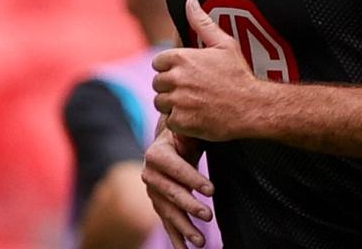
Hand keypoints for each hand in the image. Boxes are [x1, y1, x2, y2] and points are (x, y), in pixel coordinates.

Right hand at [141, 127, 213, 248]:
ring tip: (201, 242)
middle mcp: (150, 173)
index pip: (175, 168)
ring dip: (184, 228)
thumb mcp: (190, 129)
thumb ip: (195, 130)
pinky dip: (176, 237)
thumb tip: (211, 124)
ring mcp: (152, 191)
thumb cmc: (186, 134)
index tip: (212, 191)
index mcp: (157, 153)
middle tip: (208, 216)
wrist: (172, 141)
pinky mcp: (158, 204)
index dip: (193, 179)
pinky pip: (167, 222)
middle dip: (190, 206)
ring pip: (168, 212)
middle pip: (171, 193)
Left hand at [152, 0, 263, 141]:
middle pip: (158, 83)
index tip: (186, 74)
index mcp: (182, 57)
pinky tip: (197, 115)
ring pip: (161, 102)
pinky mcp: (180, 121)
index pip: (159, 62)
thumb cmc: (239, 75)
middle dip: (172, 86)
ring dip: (174, 104)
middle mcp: (176, 78)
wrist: (252, 107)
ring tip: (195, 103)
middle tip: (193, 90)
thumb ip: (202, 22)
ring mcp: (177, 101)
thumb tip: (190, 1)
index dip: (171, 68)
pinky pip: (169, 120)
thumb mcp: (224, 44)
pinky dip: (180, 121)